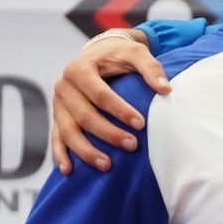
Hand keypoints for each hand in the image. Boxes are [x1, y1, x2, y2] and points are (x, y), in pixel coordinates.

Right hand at [51, 31, 169, 174]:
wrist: (99, 53)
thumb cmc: (119, 55)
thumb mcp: (136, 54)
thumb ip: (151, 68)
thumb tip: (166, 89)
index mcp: (79, 69)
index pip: (99, 94)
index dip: (119, 110)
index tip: (141, 124)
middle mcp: (63, 87)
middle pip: (83, 116)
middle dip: (107, 133)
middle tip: (133, 146)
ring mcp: (58, 104)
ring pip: (67, 131)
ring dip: (86, 150)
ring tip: (107, 165)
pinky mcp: (57, 116)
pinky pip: (56, 137)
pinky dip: (61, 154)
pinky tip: (69, 170)